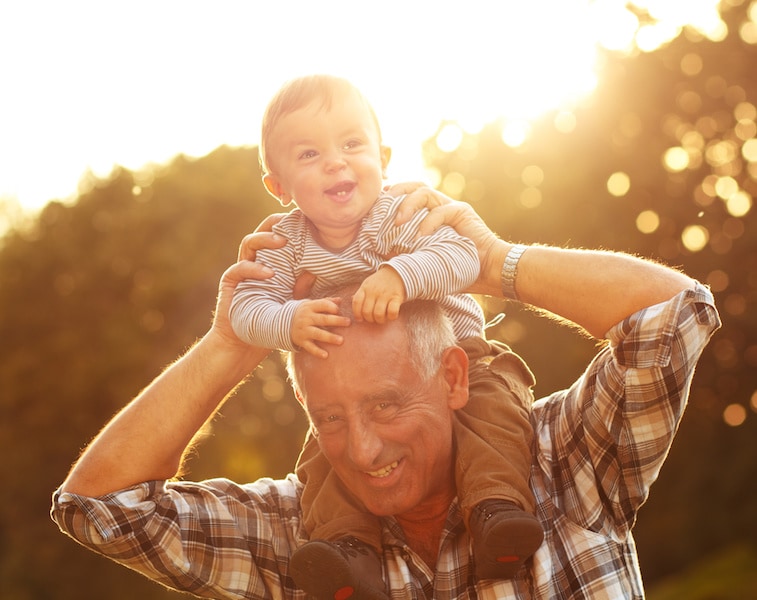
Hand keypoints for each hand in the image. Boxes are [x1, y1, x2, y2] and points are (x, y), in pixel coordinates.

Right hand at [212, 214, 289, 351]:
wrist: (245, 343)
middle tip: (288, 224)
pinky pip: (239, 268)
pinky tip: (268, 273)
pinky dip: (253, 268)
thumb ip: (300, 288)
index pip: (273, 238)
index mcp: (267, 263)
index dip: (282, 225)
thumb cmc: (269, 322)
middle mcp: (252, 262)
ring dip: (265, 240)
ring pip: (248, 244)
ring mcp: (240, 270)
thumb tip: (316, 272)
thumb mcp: (290, 303)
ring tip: (282, 242)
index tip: (298, 218)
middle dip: (272, 225)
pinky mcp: (230, 282)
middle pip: (259, 233)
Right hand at [292, 299, 350, 357]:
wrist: (281, 323)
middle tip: (348, 322)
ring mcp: (304, 330)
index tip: (339, 310)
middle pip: (323, 319)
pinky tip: (326, 355)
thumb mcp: (311, 304)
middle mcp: (306, 318)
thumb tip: (341, 300)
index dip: (331, 307)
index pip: (322, 305)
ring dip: (329, 337)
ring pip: (318, 333)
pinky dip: (317, 351)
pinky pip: (310, 347)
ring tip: (341, 341)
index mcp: (310, 307)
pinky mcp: (301, 341)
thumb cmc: (304, 312)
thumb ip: (326, 302)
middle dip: (336, 321)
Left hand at [352, 267, 405, 322]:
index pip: (356, 303)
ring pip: (378, 314)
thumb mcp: (368, 284)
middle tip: (373, 319)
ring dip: (380, 320)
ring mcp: (385, 294)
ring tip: (382, 318)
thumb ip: (361, 292)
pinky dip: (391, 317)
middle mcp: (374, 291)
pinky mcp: (397, 297)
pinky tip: (391, 315)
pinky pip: (392, 312)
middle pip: (367, 312)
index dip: (357, 314)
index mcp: (365, 288)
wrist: (398, 273)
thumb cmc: (381, 281)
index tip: (360, 319)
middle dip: (369, 319)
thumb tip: (351, 299)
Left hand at [388, 183, 503, 295]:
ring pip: (426, 192)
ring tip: (397, 222)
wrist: (489, 271)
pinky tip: (420, 237)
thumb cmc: (458, 268)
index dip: (392, 196)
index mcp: (431, 214)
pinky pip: (442, 211)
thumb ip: (409, 253)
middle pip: (416, 186)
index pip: (409, 195)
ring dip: (408, 205)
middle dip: (397, 190)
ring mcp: (452, 207)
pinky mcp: (463, 213)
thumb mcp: (427, 259)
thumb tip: (383, 258)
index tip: (375, 204)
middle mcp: (441, 206)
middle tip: (382, 203)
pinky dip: (428, 223)